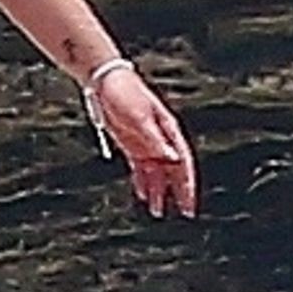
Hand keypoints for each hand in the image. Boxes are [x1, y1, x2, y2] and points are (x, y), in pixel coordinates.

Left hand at [95, 69, 198, 219]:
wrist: (103, 79)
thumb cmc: (124, 92)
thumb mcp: (138, 116)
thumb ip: (154, 139)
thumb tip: (172, 158)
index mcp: (168, 130)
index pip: (183, 162)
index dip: (188, 184)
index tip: (189, 204)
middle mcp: (160, 138)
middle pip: (173, 169)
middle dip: (178, 191)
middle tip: (183, 212)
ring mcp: (145, 141)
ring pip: (156, 172)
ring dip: (158, 190)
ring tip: (156, 211)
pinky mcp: (131, 143)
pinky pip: (140, 167)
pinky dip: (142, 181)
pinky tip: (142, 194)